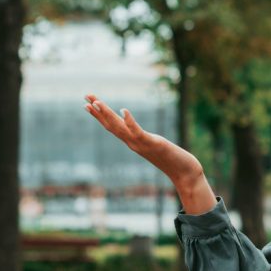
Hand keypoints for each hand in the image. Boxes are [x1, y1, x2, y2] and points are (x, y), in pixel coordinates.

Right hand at [85, 94, 214, 213]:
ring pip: (120, 128)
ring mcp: (141, 144)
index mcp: (133, 142)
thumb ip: (148, 140)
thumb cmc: (174, 160)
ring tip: (96, 101)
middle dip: (98, 111)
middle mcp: (134, 143)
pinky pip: (138, 132)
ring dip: (107, 115)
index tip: (88, 103)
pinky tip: (123, 110)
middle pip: (112, 125)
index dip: (99, 115)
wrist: (185, 174)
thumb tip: (141, 134)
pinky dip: (130, 121)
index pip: (112, 127)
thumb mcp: (156, 146)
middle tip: (85, 96)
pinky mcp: (153, 144)